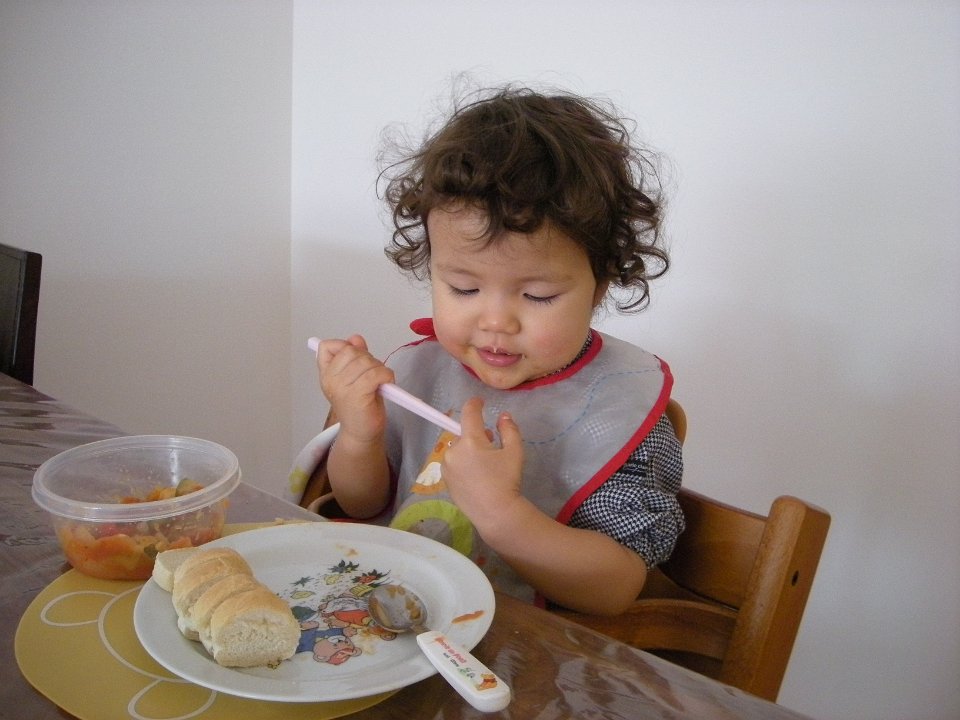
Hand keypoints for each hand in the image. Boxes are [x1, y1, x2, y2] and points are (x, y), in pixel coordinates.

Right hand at [316, 334, 394, 442]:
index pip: (327, 346)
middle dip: (368, 358)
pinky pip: (375, 374)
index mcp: (326, 374)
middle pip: (351, 351)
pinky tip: (386, 384)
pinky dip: (386, 375)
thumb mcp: (356, 376)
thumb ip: (355, 356)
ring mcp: (342, 388)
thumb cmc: (360, 405)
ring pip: (365, 361)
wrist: (361, 432)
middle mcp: (330, 380)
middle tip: (373, 374)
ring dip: (379, 368)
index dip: (344, 346)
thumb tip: (355, 338)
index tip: (356, 359)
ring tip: (379, 381)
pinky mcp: (357, 396)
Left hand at [440, 397, 524, 528]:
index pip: (468, 413)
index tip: (480, 402)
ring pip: (457, 449)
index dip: (474, 404)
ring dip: (468, 449)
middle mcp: (453, 450)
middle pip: (463, 434)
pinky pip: (453, 463)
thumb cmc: (506, 481)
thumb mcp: (514, 452)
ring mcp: (446, 466)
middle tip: (491, 445)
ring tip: (483, 465)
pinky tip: (475, 477)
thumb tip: (503, 416)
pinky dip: (462, 463)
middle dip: (476, 435)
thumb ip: (509, 430)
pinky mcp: (444, 479)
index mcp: (470, 441)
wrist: (495, 513)